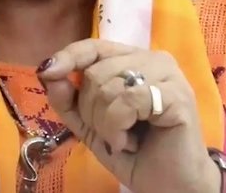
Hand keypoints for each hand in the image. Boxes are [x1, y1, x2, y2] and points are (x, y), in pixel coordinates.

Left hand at [37, 39, 222, 192]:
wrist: (170, 186)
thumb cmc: (136, 153)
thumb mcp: (92, 126)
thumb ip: (70, 100)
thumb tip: (49, 74)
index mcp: (133, 60)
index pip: (94, 46)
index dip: (69, 56)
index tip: (47, 72)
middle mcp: (153, 59)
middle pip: (96, 71)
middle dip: (91, 111)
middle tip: (111, 134)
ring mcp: (169, 75)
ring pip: (109, 86)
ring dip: (105, 124)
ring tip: (123, 139)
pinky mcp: (177, 95)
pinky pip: (128, 101)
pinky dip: (118, 127)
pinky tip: (130, 142)